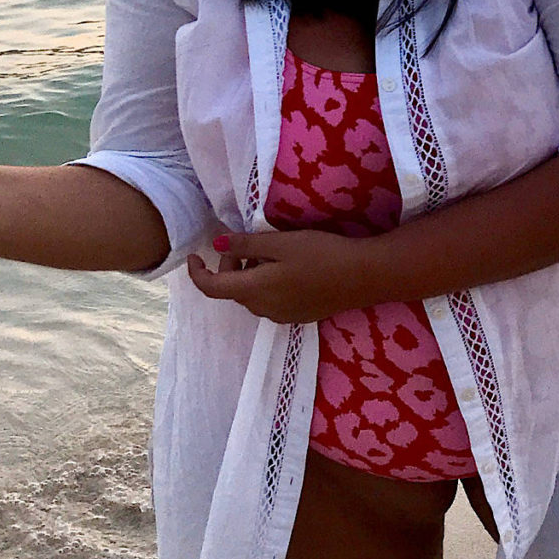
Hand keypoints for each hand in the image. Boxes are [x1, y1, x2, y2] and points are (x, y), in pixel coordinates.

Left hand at [185, 227, 382, 323]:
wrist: (364, 276)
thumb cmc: (321, 254)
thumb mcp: (281, 243)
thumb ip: (246, 246)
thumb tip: (216, 246)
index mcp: (254, 291)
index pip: (212, 289)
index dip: (196, 273)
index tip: (194, 255)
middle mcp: (263, 309)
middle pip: (233, 291)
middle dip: (230, 268)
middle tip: (248, 242)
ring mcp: (281, 316)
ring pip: (251, 296)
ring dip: (249, 277)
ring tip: (271, 252)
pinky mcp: (298, 316)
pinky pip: (270, 301)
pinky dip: (266, 285)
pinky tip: (289, 268)